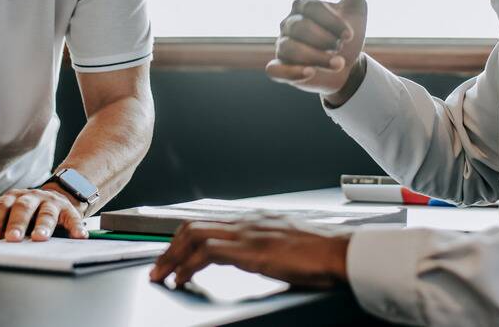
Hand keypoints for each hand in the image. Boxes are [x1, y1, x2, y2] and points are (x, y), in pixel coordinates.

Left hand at [0, 186, 86, 241]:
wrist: (57, 197)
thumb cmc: (25, 209)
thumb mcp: (4, 210)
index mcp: (12, 199)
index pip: (0, 207)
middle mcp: (31, 198)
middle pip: (23, 208)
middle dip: (17, 223)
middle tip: (12, 238)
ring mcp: (50, 203)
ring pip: (46, 212)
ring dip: (43, 225)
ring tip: (40, 238)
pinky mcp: (68, 210)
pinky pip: (73, 217)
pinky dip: (76, 226)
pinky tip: (78, 235)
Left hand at [149, 218, 350, 288]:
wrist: (340, 252)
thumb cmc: (322, 252)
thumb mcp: (288, 245)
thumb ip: (268, 246)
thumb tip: (258, 256)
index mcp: (255, 219)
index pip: (209, 222)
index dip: (185, 238)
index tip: (173, 255)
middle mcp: (247, 221)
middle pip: (193, 225)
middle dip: (169, 247)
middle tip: (158, 267)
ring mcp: (247, 233)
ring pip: (194, 234)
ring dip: (172, 256)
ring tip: (162, 274)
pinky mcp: (249, 250)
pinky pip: (207, 253)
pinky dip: (189, 266)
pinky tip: (182, 279)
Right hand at [266, 0, 367, 96]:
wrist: (346, 67)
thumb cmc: (346, 36)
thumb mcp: (355, 12)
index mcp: (302, 6)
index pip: (311, 8)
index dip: (331, 22)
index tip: (349, 35)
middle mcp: (288, 23)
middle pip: (299, 28)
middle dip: (324, 40)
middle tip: (341, 49)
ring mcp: (282, 46)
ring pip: (289, 49)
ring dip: (315, 58)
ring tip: (338, 64)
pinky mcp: (280, 68)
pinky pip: (275, 70)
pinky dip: (290, 72)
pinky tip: (310, 73)